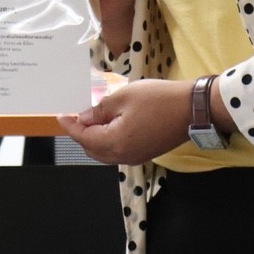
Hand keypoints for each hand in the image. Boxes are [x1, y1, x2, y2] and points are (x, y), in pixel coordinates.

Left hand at [56, 78, 189, 164]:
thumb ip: (100, 110)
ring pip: (104, 153)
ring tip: (90, 120)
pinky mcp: (145, 153)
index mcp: (115, 142)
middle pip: (92, 150)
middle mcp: (123, 155)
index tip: (60, 116)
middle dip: (80, 135)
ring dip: (93, 140)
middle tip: (75, 117)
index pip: (83, 138)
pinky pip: (118, 152)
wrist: (193, 109)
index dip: (70, 126)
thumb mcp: (124, 97)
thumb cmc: (159, 99)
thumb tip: (84, 119)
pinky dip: (107, 142)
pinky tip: (109, 126)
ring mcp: (135, 157)